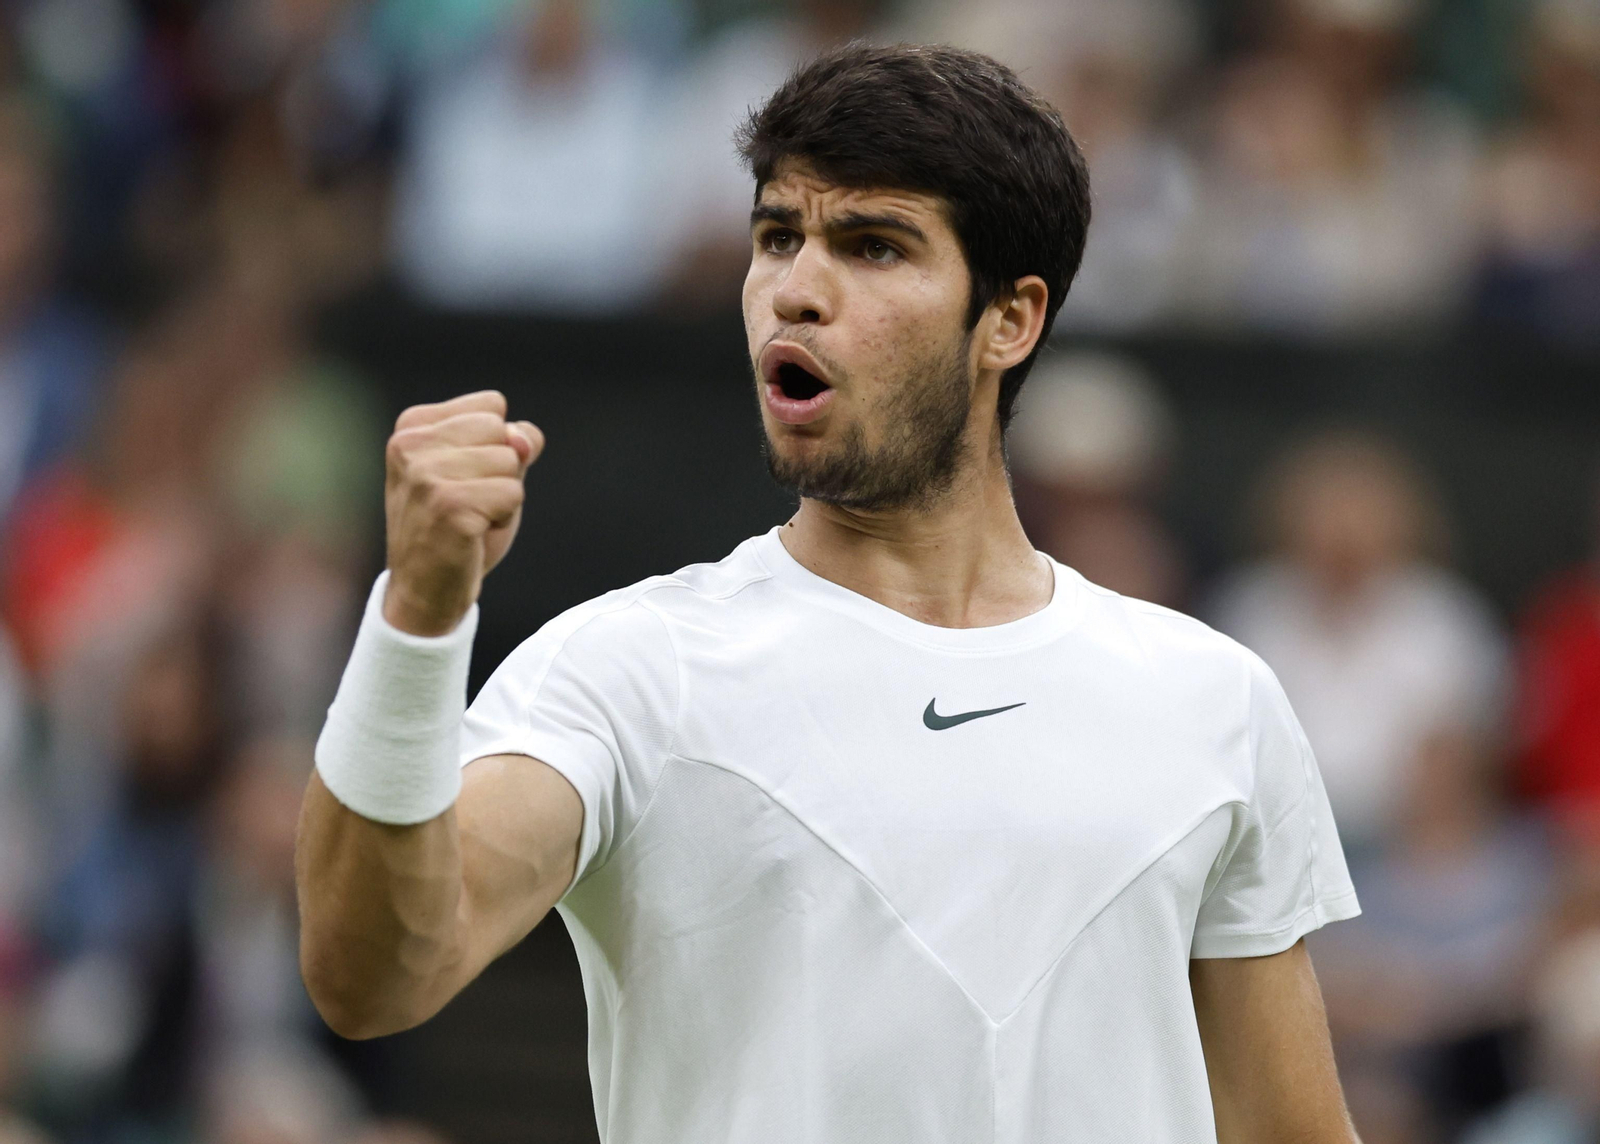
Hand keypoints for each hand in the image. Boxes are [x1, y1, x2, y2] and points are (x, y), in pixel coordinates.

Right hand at [381, 390, 543, 635]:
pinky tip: (472, 534)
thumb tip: (524, 439)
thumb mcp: (483, 471)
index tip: (463, 477)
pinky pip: (513, 493)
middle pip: (503, 431)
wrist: (424, 590)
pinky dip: (504, 518)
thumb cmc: (456, 526)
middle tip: (468, 502)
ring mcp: (426, 475)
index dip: (495, 445)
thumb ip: (510, 442)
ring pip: (511, 462)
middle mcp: (410, 444)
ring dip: (503, 497)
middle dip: (502, 470)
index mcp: (412, 426)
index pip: (492, 406)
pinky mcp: (449, 505)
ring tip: (469, 518)